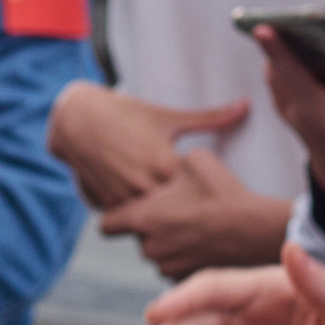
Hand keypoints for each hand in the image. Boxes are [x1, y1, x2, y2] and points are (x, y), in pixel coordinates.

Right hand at [47, 83, 249, 210]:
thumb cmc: (128, 114)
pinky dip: (134, 212)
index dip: (202, 195)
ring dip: (155, 216)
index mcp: (166, 165)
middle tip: (191, 208)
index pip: (195, 194)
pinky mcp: (104, 201)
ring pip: (148, 218)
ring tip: (165, 210)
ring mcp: (122, 195)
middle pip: (172, 210)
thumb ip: (210, 117)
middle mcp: (144, 184)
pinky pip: (127, 217)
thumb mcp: (169, 117)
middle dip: (180, 209)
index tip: (210, 194)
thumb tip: (245, 106)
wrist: (78, 118)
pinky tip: (140, 205)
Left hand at [98, 151, 289, 279]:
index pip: (106, 224)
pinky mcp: (185, 277)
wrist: (254, 229)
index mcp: (142, 218)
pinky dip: (183, 254)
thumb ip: (168, 162)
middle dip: (150, 224)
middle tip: (176, 209)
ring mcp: (167, 265)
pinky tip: (203, 238)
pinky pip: (175, 264)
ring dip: (167, 240)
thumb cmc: (222, 194)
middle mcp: (148, 246)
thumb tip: (165, 164)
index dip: (116, 213)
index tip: (130, 206)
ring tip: (194, 223)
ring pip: (156, 252)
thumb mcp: (193, 159)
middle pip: (136, 236)